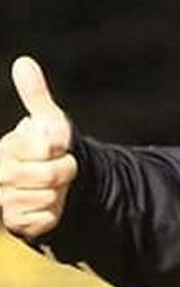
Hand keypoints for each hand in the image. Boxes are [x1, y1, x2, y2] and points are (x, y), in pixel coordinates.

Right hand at [0, 57, 77, 237]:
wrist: (48, 181)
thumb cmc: (45, 147)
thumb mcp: (46, 120)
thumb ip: (36, 94)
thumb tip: (23, 63)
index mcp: (5, 149)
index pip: (47, 147)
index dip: (59, 146)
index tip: (55, 145)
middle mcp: (0, 175)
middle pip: (51, 176)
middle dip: (66, 170)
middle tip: (62, 166)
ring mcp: (5, 201)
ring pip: (50, 198)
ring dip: (60, 192)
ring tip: (52, 185)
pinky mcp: (17, 223)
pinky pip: (47, 218)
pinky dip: (54, 211)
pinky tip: (48, 203)